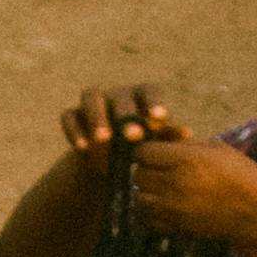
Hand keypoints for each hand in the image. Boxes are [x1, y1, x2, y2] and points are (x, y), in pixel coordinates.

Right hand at [61, 87, 181, 159]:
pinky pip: (69, 116)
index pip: (149, 91)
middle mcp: (116, 94)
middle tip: (133, 136)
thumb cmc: (137, 151)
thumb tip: (186, 133)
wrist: (106, 165)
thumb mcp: (153, 147)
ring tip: (103, 140)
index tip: (159, 119)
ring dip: (97, 117)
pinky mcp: (73, 116)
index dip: (154, 102)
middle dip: (126, 115)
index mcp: (141, 96)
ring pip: (91, 97)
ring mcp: (93, 103)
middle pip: (120, 96)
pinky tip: (82, 148)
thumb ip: (167, 139)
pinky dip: (74, 130)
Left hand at [126, 134, 256, 248]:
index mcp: (186, 160)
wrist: (255, 212)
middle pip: (138, 175)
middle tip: (161, 168)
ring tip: (163, 187)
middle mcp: (175, 185)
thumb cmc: (240, 174)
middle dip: (146, 169)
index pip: (144, 152)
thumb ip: (185, 144)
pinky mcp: (175, 228)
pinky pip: (147, 220)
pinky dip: (151, 212)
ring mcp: (173, 210)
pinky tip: (167, 205)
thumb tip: (162, 137)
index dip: (148, 149)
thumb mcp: (215, 148)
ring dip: (147, 191)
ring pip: (139, 199)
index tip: (158, 150)